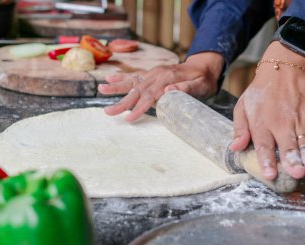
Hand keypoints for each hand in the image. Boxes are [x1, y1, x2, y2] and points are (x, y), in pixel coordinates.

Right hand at [98, 52, 223, 121]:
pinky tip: (109, 78)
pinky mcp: (151, 74)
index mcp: (167, 78)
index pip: (150, 96)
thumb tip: (168, 91)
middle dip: (122, 102)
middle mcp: (157, 74)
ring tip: (101, 89)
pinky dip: (121, 78)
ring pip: (132, 81)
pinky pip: (134, 76)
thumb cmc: (203, 79)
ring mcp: (153, 73)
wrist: (204, 66)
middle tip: (108, 112)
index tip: (128, 118)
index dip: (139, 108)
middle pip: (136, 90)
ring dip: (116, 86)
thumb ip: (186, 88)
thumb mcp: (201, 85)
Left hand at [230, 41, 304, 179]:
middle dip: (292, 160)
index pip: (263, 144)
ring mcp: (300, 115)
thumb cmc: (260, 93)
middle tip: (296, 174)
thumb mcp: (242, 108)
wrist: (283, 70)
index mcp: (261, 122)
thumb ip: (240, 129)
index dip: (267, 160)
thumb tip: (235, 148)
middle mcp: (281, 121)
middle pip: (287, 144)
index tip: (269, 175)